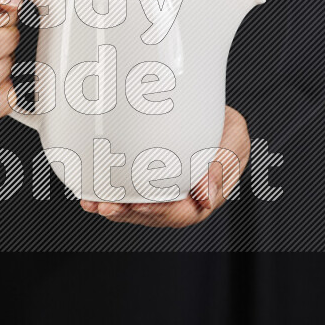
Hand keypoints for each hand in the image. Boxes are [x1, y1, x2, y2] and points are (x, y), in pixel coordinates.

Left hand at [80, 106, 249, 227]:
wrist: (209, 109)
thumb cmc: (225, 127)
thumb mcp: (234, 138)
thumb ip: (223, 163)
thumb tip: (205, 196)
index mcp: (206, 194)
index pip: (184, 213)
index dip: (161, 212)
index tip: (140, 205)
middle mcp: (181, 198)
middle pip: (154, 215)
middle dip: (128, 213)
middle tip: (108, 205)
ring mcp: (162, 192)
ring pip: (136, 207)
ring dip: (114, 208)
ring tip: (94, 202)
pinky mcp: (144, 181)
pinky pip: (125, 192)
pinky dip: (106, 194)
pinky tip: (90, 194)